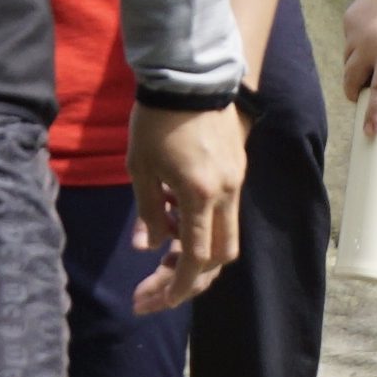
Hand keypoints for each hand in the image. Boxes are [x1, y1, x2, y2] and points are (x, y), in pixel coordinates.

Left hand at [126, 101, 245, 314]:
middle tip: (152, 290)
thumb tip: (150, 247)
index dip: (177, 286)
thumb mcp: (140, 167)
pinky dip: (202, 227)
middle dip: (188, 279)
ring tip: (161, 256)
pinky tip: (173, 220)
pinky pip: (224, 211)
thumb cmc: (156, 119)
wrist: (189, 75)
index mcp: (200, 195)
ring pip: (225, 236)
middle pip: (219, 257)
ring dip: (196, 254)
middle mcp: (226, 193)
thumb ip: (148, 211)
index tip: (156, 301)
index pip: (196, 259)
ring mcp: (235, 180)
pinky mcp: (236, 169)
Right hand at [337, 0, 376, 137]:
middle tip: (364, 101)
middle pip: (351, 82)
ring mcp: (353, 32)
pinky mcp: (348, 20)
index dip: (374, 114)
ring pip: (347, 63)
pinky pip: (348, 44)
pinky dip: (356, 51)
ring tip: (369, 74)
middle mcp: (366, 44)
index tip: (369, 132)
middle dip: (355, 95)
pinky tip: (371, 45)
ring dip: (355, 73)